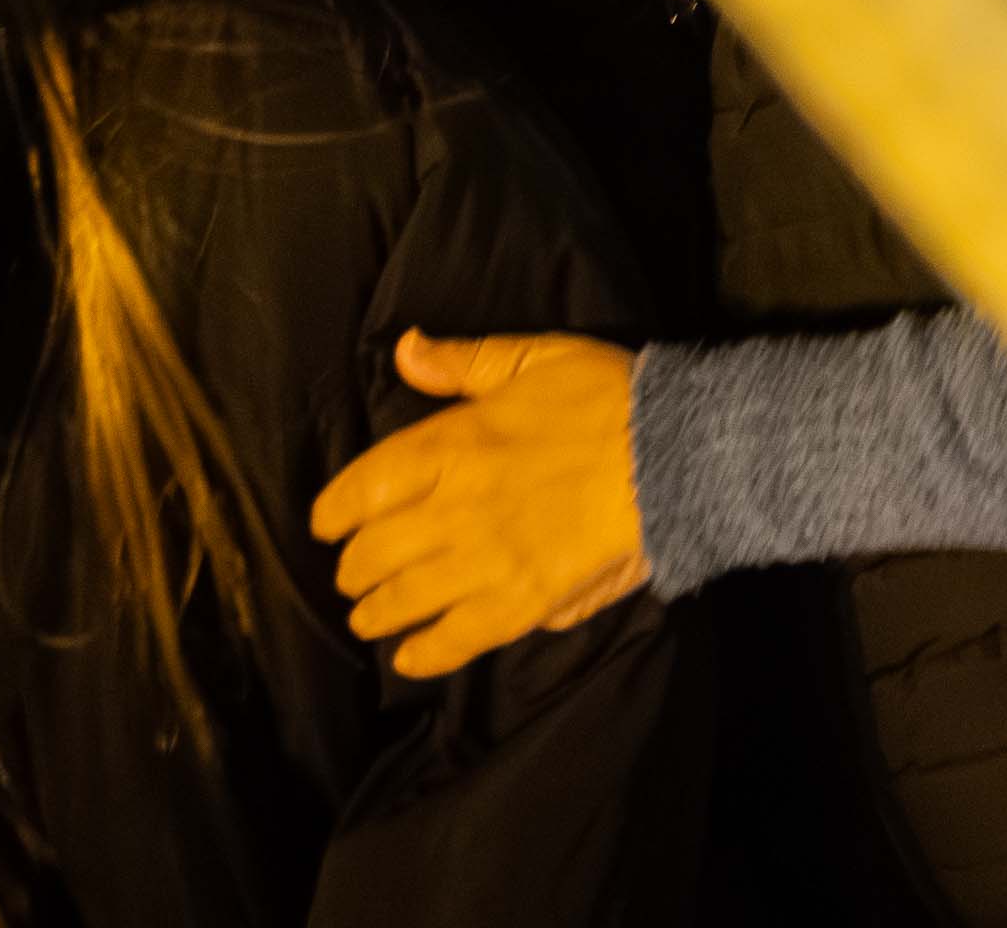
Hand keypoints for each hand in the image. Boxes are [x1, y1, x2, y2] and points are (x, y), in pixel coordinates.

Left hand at [312, 330, 649, 681]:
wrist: (678, 454)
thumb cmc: (608, 397)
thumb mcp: (535, 357)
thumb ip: (464, 361)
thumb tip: (404, 351)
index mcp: (451, 445)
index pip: (363, 486)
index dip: (335, 510)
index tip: (328, 522)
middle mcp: (454, 510)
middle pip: (374, 552)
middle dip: (354, 566)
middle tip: (353, 572)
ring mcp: (485, 562)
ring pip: (404, 599)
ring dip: (377, 611)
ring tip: (369, 616)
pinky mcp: (522, 602)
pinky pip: (457, 639)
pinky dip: (426, 653)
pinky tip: (410, 656)